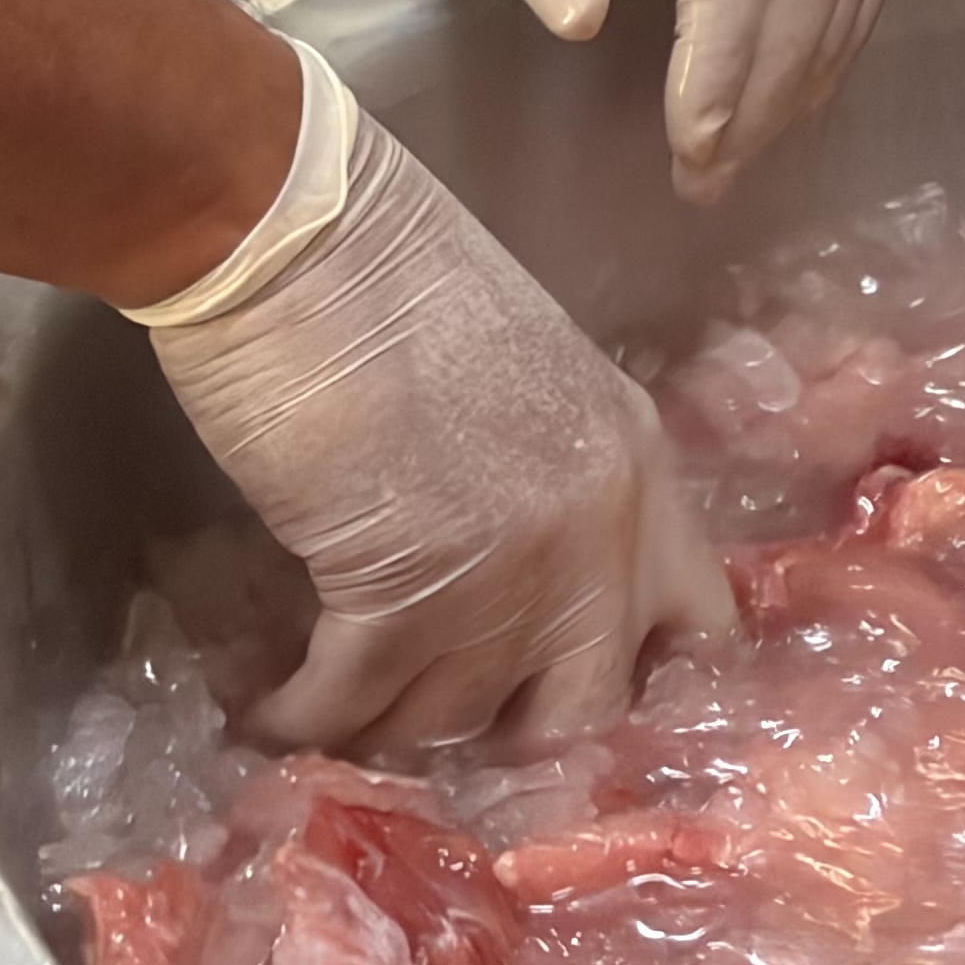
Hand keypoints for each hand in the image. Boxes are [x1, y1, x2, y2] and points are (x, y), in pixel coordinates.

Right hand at [145, 66, 736, 756]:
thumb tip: (513, 563)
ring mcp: (507, 576)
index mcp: (642, 468)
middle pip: (585, 707)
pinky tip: (263, 712)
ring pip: (458, 718)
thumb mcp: (530, 377)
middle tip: (449, 723)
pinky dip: (300, 720)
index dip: (638, 680)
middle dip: (514, 733)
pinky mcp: (395, 599)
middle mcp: (600, 536)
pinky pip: (352, 706)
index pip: (701, 628)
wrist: (298, 231)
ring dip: (393, 731)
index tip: (575, 700)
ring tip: (343, 720)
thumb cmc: (391, 273)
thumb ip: (553, 477)